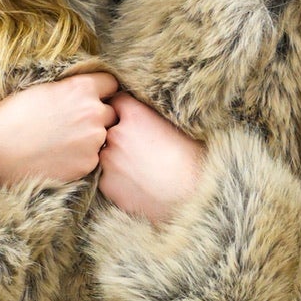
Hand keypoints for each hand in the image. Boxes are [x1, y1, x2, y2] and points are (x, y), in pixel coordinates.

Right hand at [0, 70, 119, 187]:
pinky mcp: (89, 163)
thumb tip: (85, 91)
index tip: (92, 97)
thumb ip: (70, 90)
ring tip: (65, 141)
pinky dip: (83, 156)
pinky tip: (62, 156)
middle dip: (99, 116)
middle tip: (76, 122)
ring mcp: (93, 140)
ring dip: (92, 137)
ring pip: (104, 136)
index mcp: (82, 88)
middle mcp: (93, 113)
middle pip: (111, 112)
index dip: (102, 90)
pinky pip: (94, 157)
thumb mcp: (43, 90)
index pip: (111, 84)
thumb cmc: (13, 117)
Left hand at [97, 90, 206, 229]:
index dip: (124, 110)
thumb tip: (148, 119)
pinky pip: (107, 177)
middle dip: (120, 136)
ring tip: (142, 171)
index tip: (129, 116)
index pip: (118, 101)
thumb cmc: (193, 163)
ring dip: (118, 159)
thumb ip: (154, 119)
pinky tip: (138, 185)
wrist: (191, 198)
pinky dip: (118, 181)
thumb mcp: (178, 129)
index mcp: (136, 115)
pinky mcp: (106, 184)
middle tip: (140, 149)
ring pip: (107, 154)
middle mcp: (117, 134)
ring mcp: (108, 160)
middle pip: (110, 129)